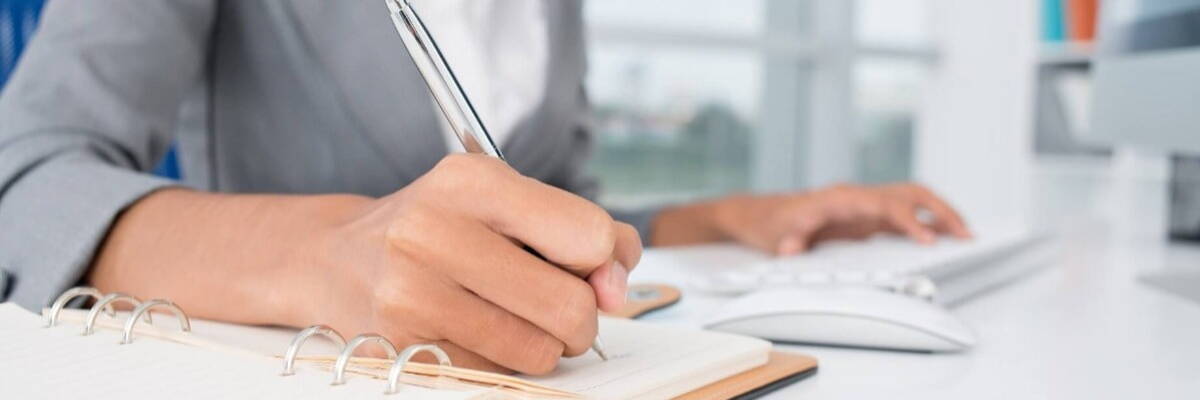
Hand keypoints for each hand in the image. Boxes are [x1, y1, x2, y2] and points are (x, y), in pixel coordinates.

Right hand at [295, 154, 641, 373]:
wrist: (338, 260)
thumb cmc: (440, 227)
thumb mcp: (506, 200)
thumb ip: (584, 229)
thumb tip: (617, 285)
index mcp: (472, 180)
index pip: (587, 233)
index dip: (602, 260)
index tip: (584, 266)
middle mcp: (434, 230)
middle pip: (569, 304)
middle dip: (581, 317)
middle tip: (559, 308)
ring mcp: (411, 292)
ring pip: (537, 349)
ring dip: (543, 345)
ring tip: (516, 320)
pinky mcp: (402, 345)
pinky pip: (497, 374)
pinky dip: (503, 363)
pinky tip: (477, 334)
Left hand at [653, 183, 968, 254]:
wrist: (757, 214)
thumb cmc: (768, 222)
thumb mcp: (773, 234)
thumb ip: (786, 240)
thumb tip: (792, 248)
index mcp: (841, 198)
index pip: (885, 205)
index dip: (909, 221)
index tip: (928, 239)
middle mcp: (857, 197)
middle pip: (910, 194)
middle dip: (941, 210)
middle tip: (966, 233)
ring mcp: (864, 206)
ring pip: (912, 200)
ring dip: (941, 213)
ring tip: (966, 234)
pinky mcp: (865, 218)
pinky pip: (903, 215)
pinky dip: (927, 223)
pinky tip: (943, 237)